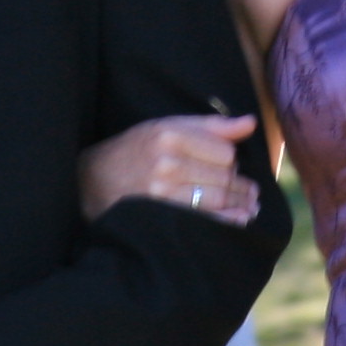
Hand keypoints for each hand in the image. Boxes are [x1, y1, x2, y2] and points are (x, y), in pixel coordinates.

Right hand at [77, 114, 258, 223]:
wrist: (93, 180)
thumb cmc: (137, 150)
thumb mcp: (166, 127)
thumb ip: (210, 125)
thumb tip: (251, 123)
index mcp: (170, 135)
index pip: (225, 153)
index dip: (232, 161)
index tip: (230, 167)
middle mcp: (166, 162)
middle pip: (224, 177)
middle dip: (242, 186)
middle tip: (250, 192)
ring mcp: (162, 192)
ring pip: (218, 199)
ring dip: (240, 205)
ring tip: (249, 206)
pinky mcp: (161, 216)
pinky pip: (206, 220)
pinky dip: (227, 222)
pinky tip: (238, 220)